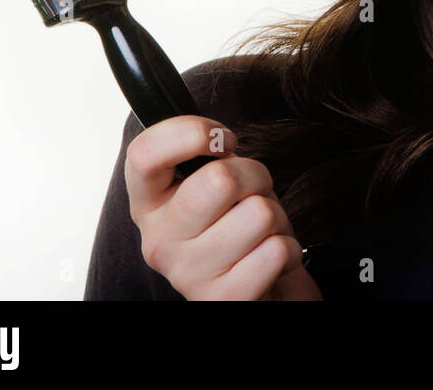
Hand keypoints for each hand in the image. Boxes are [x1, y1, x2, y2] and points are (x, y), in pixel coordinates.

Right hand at [125, 115, 322, 299]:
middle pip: (220, 179)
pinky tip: (270, 259)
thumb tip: (217, 139)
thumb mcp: (218, 181)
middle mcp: (158, 240)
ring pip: (258, 214)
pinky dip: (288, 249)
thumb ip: (207, 156)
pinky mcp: (222, 300)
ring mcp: (188, 274)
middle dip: (254, 176)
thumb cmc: (239, 223)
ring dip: (275, 217)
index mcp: (150, 203)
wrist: (262, 288)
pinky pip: (276, 251)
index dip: (191, 132)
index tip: (223, 140)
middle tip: (252, 194)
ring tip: (261, 232)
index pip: (144, 154)